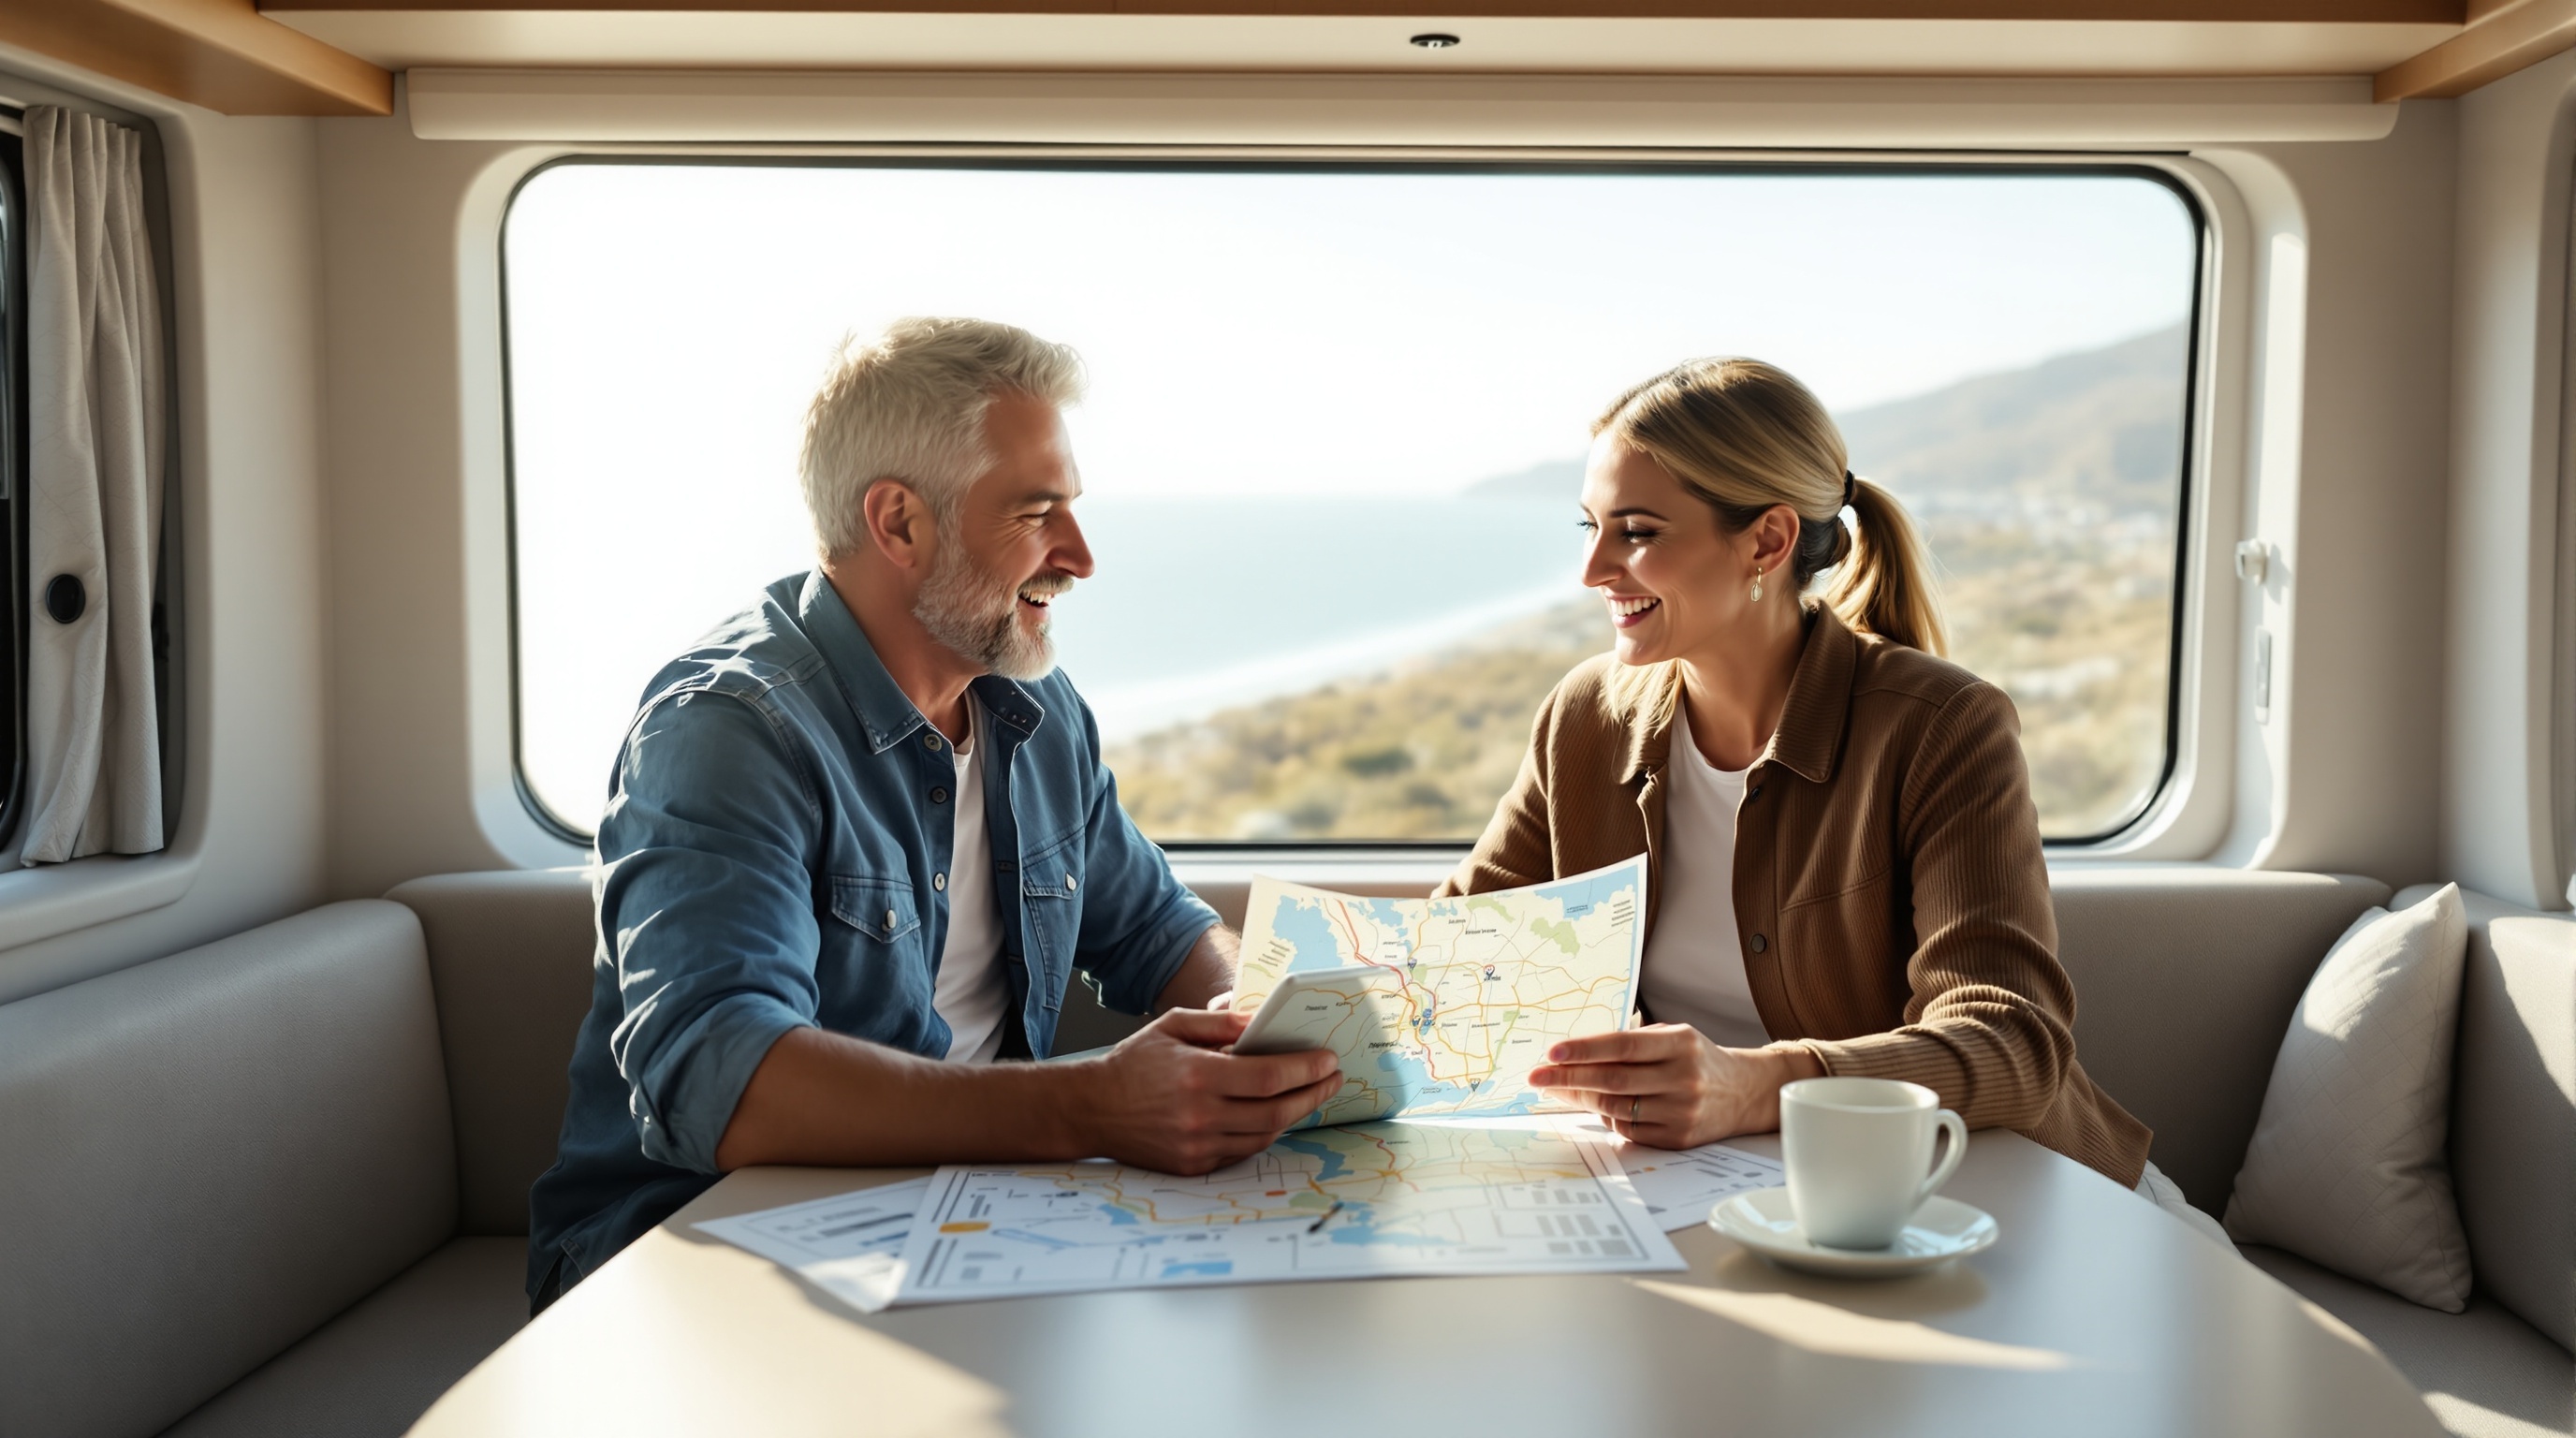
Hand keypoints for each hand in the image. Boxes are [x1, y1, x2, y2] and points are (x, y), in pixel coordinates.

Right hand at [1069, 1007, 1342, 1174]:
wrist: (1091, 1109)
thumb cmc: (1133, 1063)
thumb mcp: (1174, 1027)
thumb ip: (1219, 1023)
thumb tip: (1260, 1021)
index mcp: (1199, 1076)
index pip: (1270, 1076)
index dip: (1306, 1069)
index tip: (1327, 1059)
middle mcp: (1201, 1115)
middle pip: (1276, 1111)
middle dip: (1312, 1094)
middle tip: (1333, 1079)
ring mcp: (1197, 1145)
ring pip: (1264, 1135)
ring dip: (1293, 1115)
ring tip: (1310, 1095)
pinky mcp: (1192, 1164)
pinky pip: (1243, 1151)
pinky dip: (1265, 1133)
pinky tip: (1276, 1115)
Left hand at [1527, 1025, 1823, 1149]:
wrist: (1746, 1092)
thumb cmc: (1698, 1058)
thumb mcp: (1673, 1038)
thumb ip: (1631, 1044)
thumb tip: (1573, 1056)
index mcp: (1681, 1044)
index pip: (1623, 1045)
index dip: (1584, 1049)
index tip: (1552, 1053)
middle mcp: (1684, 1078)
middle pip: (1614, 1080)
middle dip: (1569, 1078)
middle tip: (1537, 1076)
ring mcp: (1682, 1111)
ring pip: (1617, 1108)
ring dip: (1580, 1099)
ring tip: (1555, 1089)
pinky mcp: (1679, 1138)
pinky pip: (1629, 1130)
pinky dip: (1608, 1118)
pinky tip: (1596, 1106)